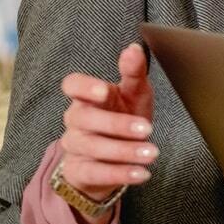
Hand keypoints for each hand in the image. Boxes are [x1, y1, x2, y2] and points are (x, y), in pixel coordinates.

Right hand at [56, 43, 156, 204]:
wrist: (111, 158)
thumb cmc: (123, 117)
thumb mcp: (133, 95)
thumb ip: (134, 73)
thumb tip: (133, 49)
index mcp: (88, 98)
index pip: (72, 85)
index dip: (84, 87)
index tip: (104, 91)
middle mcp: (77, 121)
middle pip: (84, 119)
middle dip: (116, 124)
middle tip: (147, 129)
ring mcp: (76, 146)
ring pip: (92, 147)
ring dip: (124, 151)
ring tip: (152, 153)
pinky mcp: (80, 171)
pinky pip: (96, 173)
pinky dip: (120, 174)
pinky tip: (142, 173)